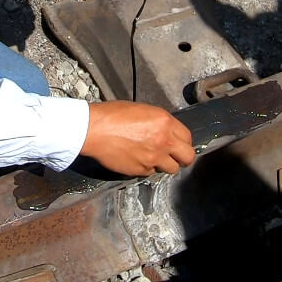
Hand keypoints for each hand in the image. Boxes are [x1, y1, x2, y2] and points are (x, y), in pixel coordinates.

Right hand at [80, 100, 195, 175]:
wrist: (93, 129)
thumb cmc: (111, 116)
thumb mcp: (140, 110)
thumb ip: (158, 122)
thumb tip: (165, 131)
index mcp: (164, 122)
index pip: (187, 137)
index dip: (183, 141)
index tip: (179, 144)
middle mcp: (163, 141)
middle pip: (187, 157)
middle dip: (183, 158)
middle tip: (177, 157)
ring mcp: (153, 158)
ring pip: (171, 168)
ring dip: (164, 164)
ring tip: (152, 157)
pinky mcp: (141, 170)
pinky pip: (151, 172)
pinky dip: (146, 167)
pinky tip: (135, 158)